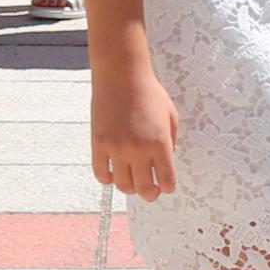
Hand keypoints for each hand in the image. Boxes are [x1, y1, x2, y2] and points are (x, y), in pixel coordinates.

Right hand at [93, 62, 179, 199]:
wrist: (121, 75)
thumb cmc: (149, 93)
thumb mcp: (171, 116)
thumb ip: (171, 142)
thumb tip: (165, 164)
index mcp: (160, 143)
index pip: (167, 181)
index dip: (167, 186)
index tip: (165, 184)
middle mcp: (138, 149)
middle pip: (144, 189)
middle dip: (150, 194)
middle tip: (150, 190)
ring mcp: (116, 148)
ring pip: (122, 185)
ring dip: (129, 187)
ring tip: (132, 180)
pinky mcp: (98, 144)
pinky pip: (101, 173)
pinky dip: (108, 179)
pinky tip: (113, 173)